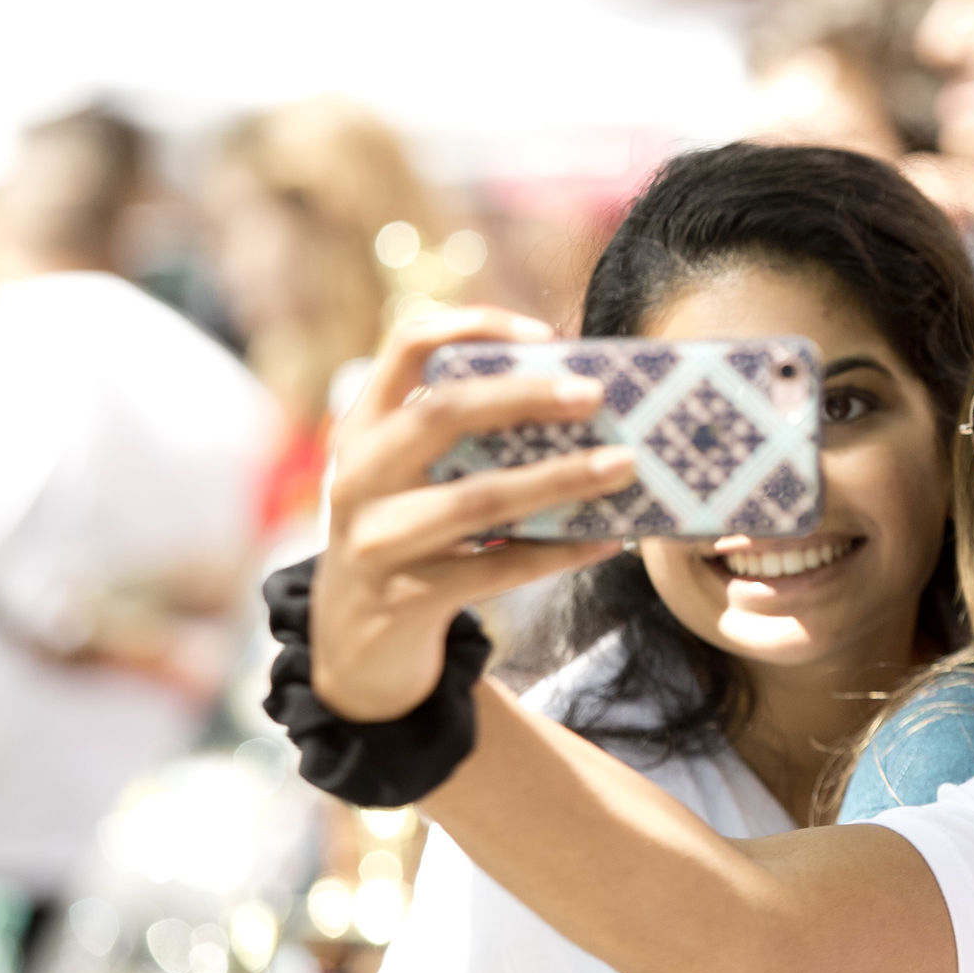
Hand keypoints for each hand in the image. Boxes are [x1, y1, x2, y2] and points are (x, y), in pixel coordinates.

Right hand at [310, 308, 637, 720]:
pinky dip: (557, 553)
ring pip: (478, 499)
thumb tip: (580, 406)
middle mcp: (358, 474)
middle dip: (525, 397)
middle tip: (595, 394)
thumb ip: (465, 441)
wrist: (352, 646)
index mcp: (363, 427)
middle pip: (442, 414)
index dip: (474, 326)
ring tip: (621, 466)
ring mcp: (376, 538)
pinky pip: (496, 569)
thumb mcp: (412, 480)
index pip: (407, 346)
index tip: (545, 334)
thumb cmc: (407, 539)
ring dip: (559, 479)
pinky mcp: (405, 596)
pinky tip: (604, 540)